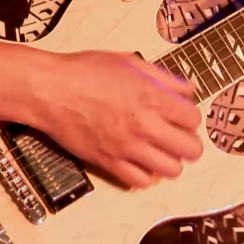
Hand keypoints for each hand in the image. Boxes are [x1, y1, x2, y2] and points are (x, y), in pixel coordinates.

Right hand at [29, 51, 203, 188]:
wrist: (50, 90)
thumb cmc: (84, 72)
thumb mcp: (129, 62)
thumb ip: (163, 77)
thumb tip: (186, 89)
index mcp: (152, 97)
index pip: (193, 119)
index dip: (190, 117)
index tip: (182, 116)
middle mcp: (144, 124)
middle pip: (190, 149)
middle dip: (189, 143)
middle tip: (179, 138)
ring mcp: (127, 146)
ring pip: (171, 170)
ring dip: (171, 161)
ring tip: (162, 152)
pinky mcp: (109, 162)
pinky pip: (141, 181)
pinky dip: (146, 175)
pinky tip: (141, 162)